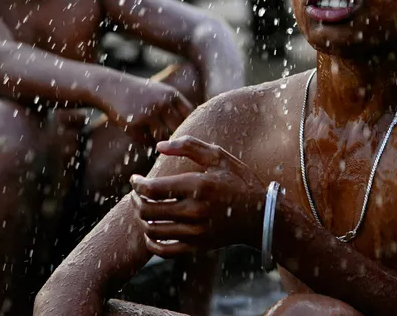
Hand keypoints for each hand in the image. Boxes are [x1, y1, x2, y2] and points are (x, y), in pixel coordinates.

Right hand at [102, 78, 193, 146]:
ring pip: (163, 137)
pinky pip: (146, 141)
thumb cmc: (139, 92)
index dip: (189, 126)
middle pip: (178, 129)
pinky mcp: (134, 124)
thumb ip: (175, 106)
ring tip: (156, 139)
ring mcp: (148, 114)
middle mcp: (162, 104)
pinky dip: (145, 141)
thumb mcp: (161, 91)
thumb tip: (192, 127)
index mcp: (171, 95)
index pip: (189, 116)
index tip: (185, 132)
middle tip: (172, 143)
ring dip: (161, 141)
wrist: (110, 86)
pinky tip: (140, 134)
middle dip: (176, 136)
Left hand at [130, 136, 266, 255]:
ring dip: (141, 218)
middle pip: (148, 210)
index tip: (135, 179)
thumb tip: (159, 146)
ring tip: (144, 207)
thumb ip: (189, 146)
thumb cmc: (238, 181)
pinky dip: (151, 242)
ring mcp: (195, 232)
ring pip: (152, 230)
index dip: (137, 184)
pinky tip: (151, 231)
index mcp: (198, 186)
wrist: (261, 215)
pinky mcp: (197, 247)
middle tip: (136, 192)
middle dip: (135, 200)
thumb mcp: (219, 157)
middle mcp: (195, 211)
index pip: (153, 189)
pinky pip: (163, 251)